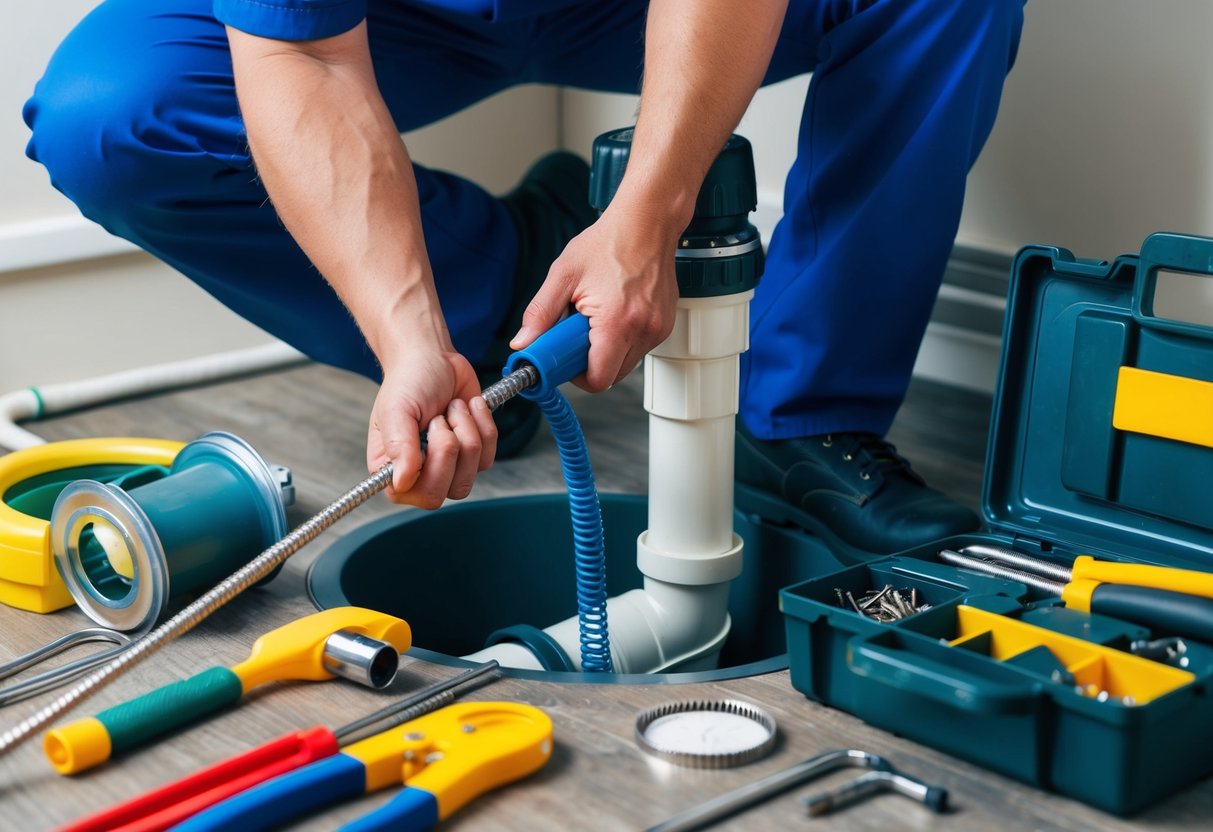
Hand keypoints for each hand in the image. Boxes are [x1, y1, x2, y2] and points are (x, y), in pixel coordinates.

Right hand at [366, 346, 497, 507]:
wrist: (434, 359)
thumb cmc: (408, 382)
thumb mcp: (397, 410)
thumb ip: (398, 447)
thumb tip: (401, 483)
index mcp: (392, 470)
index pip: (418, 494)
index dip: (433, 468)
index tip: (427, 431)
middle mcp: (420, 475)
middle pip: (450, 489)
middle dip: (452, 446)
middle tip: (440, 418)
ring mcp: (450, 467)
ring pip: (473, 471)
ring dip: (467, 431)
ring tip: (452, 408)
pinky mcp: (474, 455)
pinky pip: (489, 456)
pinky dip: (483, 426)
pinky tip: (469, 407)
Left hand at [510, 205, 680, 391]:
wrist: (647, 222)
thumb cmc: (609, 242)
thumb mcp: (563, 275)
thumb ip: (541, 313)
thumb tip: (523, 342)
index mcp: (617, 323)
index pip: (598, 379)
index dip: (576, 376)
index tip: (564, 359)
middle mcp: (643, 330)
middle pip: (612, 376)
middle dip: (590, 363)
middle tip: (577, 335)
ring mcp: (658, 329)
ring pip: (626, 363)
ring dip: (607, 350)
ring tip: (597, 318)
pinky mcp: (665, 325)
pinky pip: (639, 347)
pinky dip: (624, 339)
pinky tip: (615, 312)